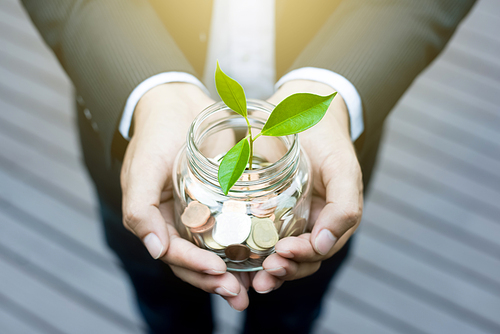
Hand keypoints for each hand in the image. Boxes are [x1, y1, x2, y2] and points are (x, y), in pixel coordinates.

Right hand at [120, 83, 248, 309]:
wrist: (176, 103)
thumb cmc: (155, 135)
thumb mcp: (142, 170)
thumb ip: (141, 209)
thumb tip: (155, 252)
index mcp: (156, 221)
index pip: (174, 255)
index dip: (195, 268)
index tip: (220, 273)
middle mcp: (178, 222)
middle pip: (196, 262)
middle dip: (217, 281)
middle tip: (241, 295)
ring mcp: (200, 213)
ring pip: (216, 251)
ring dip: (233, 272)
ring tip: (256, 286)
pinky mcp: (220, 200)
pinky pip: (232, 228)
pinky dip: (244, 246)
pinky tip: (263, 256)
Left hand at [252, 80, 362, 292]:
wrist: (303, 108)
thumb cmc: (327, 139)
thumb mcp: (343, 169)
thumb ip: (344, 208)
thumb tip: (324, 246)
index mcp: (331, 220)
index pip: (317, 251)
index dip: (300, 259)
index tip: (280, 254)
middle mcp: (308, 222)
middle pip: (296, 259)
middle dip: (281, 271)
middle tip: (264, 273)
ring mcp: (285, 215)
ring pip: (275, 252)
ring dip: (263, 268)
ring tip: (250, 276)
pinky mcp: (263, 205)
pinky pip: (255, 231)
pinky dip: (247, 248)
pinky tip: (232, 255)